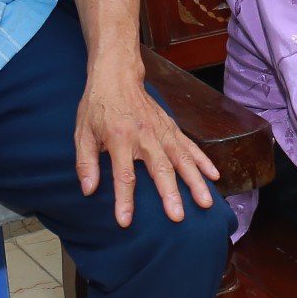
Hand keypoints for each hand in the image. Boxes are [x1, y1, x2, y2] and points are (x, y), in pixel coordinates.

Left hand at [75, 59, 218, 225]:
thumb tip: (88, 190)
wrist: (117, 76)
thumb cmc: (97, 107)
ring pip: (182, 159)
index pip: (123, 174)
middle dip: (170, 193)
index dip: (124, 199)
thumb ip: (86, 163)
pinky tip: (214, 176)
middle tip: (178, 216)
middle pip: (160, 168)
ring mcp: (161, 131)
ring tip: (205, 202)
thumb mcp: (82, 133)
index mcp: (119, 139)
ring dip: (194, 181)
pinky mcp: (171, 127)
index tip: (126, 221)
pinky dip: (203, 161)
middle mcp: (144, 136)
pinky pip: (190, 146)